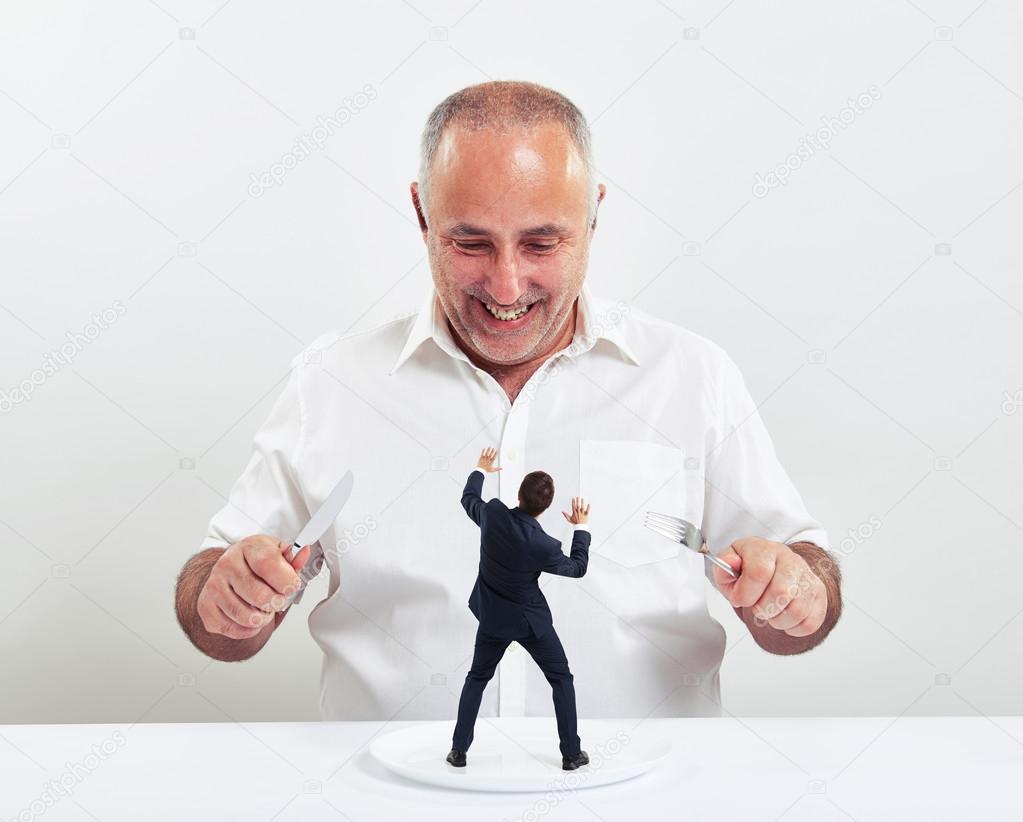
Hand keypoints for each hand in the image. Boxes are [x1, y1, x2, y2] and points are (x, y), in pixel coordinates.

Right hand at [197, 535, 311, 639]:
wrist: (229, 570)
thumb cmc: (256, 563)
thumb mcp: (277, 554)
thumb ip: (293, 558)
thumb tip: (303, 553)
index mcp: (247, 548)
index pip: (268, 565)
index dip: (286, 581)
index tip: (292, 586)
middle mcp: (226, 565)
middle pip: (260, 596)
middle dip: (277, 603)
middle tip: (277, 599)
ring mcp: (213, 586)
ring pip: (248, 617)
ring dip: (264, 618)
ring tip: (264, 609)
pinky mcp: (205, 607)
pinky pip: (234, 629)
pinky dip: (249, 629)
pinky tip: (251, 616)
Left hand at [476, 446, 501, 472]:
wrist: (480, 471)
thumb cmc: (486, 470)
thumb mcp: (492, 470)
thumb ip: (497, 469)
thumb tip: (501, 468)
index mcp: (491, 462)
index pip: (493, 457)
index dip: (495, 454)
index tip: (496, 451)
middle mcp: (487, 460)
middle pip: (490, 455)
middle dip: (492, 451)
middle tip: (493, 448)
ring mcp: (484, 459)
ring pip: (486, 454)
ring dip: (488, 450)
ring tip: (489, 447)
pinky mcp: (481, 458)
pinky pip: (482, 454)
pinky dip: (483, 451)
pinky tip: (484, 448)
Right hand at [562, 496, 589, 524]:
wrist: (580, 527)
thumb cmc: (575, 523)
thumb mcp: (569, 519)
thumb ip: (566, 515)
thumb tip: (562, 512)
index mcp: (574, 512)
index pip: (573, 506)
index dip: (573, 501)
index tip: (573, 498)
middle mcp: (578, 512)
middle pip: (578, 505)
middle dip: (577, 500)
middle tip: (577, 497)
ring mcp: (582, 513)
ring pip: (582, 507)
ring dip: (582, 502)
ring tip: (582, 498)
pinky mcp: (586, 514)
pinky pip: (587, 510)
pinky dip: (588, 507)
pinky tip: (589, 504)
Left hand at [711, 537, 827, 636]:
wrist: (771, 566)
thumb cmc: (748, 569)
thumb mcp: (728, 566)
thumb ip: (723, 567)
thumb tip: (731, 564)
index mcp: (765, 550)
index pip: (759, 573)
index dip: (746, 593)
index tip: (740, 598)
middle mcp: (791, 560)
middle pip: (781, 593)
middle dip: (762, 609)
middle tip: (756, 606)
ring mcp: (808, 577)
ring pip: (797, 611)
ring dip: (777, 621)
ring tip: (769, 612)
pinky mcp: (819, 595)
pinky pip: (811, 622)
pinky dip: (793, 628)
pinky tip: (783, 617)